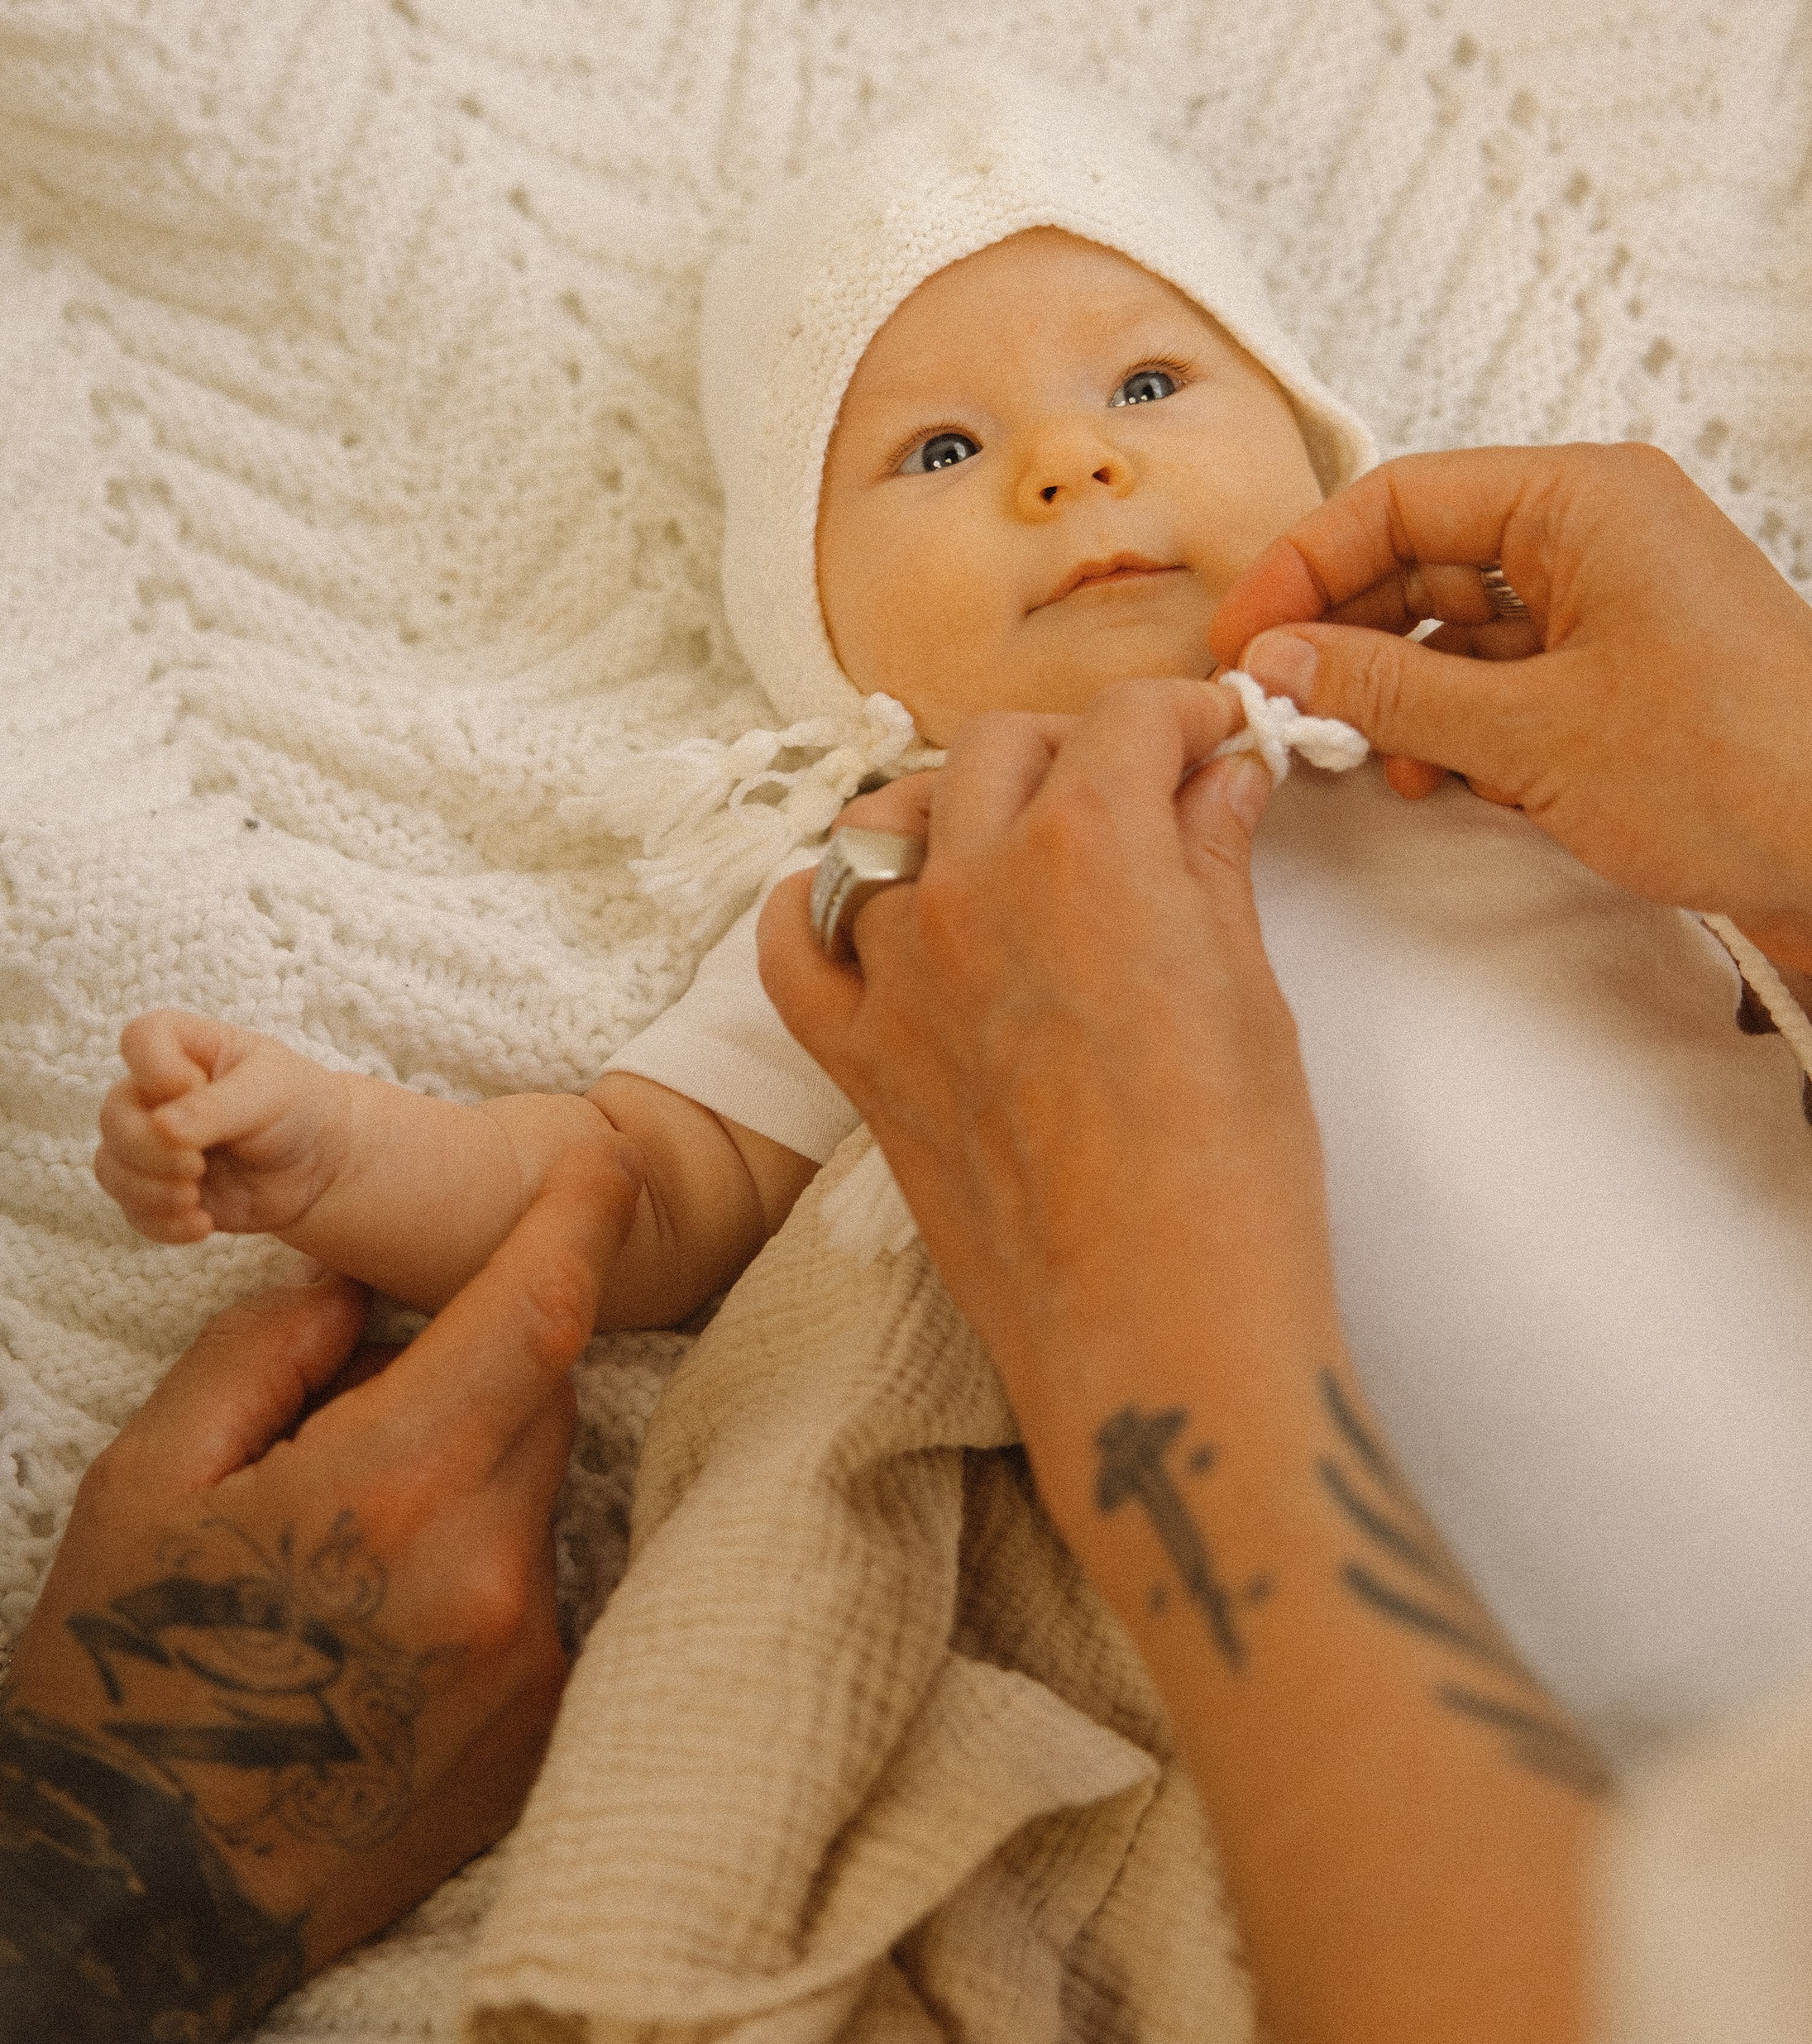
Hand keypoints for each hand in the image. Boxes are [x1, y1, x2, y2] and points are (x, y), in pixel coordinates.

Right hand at [4, 1142, 638, 1969]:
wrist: (135, 1907)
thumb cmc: (121, 1678)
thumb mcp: (146, 1479)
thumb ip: (264, 1351)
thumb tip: (358, 1288)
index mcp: (392, 1491)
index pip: (535, 1316)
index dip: (579, 1223)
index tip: (608, 1159)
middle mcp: (490, 1573)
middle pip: (539, 1399)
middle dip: (473, 1367)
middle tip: (353, 1420)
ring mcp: (529, 1662)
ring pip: (535, 1496)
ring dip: (469, 1480)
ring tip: (341, 1560)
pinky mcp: (540, 1731)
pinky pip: (535, 1591)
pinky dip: (477, 1572)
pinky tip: (375, 1638)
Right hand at [96, 1010, 356, 1243]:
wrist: (318, 1165)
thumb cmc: (294, 1108)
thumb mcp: (268, 1094)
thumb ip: (215, 1108)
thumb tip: (161, 1127)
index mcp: (183, 1047)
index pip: (138, 1040)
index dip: (156, 1070)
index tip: (197, 1088)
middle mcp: (155, 1093)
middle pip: (114, 1116)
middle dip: (148, 1149)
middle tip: (196, 1167)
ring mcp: (152, 1143)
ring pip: (111, 1166)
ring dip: (149, 1191)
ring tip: (195, 1200)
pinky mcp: (158, 1189)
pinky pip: (131, 1209)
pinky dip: (161, 1222)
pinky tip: (202, 1224)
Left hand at [758, 684, 1334, 1530]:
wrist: (1154, 1326)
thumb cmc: (1232, 1173)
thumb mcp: (1249, 991)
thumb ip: (1212, 863)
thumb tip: (1220, 780)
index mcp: (1089, 845)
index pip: (1121, 719)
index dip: (1179, 717)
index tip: (1209, 740)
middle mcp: (975, 884)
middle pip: (1000, 748)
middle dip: (1072, 747)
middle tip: (1131, 790)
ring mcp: (898, 971)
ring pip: (890, 827)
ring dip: (954, 811)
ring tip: (1011, 844)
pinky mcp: (858, 1057)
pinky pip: (794, 943)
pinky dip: (820, 909)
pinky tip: (869, 912)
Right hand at [1209, 442, 1811, 966]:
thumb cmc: (1744, 770)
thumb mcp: (1530, 732)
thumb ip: (1388, 690)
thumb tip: (1281, 661)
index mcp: (1584, 499)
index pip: (1401, 499)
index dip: (1305, 567)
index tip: (1245, 639)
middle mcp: (1598, 532)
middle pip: (1422, 558)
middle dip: (1348, 637)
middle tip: (1283, 704)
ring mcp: (1614, 599)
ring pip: (1457, 624)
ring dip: (1401, 693)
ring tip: (1372, 758)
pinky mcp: (1622, 668)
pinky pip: (1504, 672)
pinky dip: (1457, 722)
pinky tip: (1437, 775)